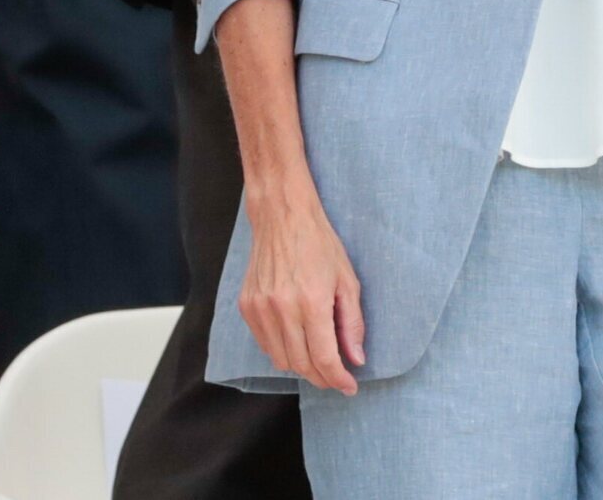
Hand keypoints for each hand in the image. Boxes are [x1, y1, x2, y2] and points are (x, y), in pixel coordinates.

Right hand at [241, 175, 365, 394]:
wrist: (282, 216)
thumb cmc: (319, 243)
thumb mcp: (347, 279)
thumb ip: (352, 323)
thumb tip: (356, 358)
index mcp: (311, 301)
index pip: (324, 358)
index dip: (338, 379)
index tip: (350, 386)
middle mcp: (282, 309)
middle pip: (301, 365)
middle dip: (322, 377)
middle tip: (337, 376)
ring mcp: (260, 309)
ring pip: (280, 360)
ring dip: (302, 367)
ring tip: (318, 360)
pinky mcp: (246, 307)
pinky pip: (265, 344)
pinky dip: (282, 351)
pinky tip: (296, 341)